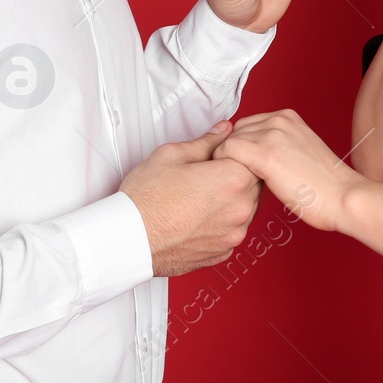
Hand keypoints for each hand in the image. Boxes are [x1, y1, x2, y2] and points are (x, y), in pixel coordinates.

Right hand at [119, 121, 262, 275]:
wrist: (129, 239)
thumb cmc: (146, 200)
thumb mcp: (173, 155)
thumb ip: (207, 141)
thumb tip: (223, 131)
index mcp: (233, 180)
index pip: (252, 156)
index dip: (233, 152)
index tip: (217, 154)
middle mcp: (240, 209)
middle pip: (253, 182)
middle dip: (235, 175)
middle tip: (204, 175)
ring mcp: (233, 234)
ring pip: (246, 207)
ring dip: (230, 200)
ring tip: (198, 198)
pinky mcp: (223, 252)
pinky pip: (232, 230)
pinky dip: (221, 222)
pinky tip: (198, 217)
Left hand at [211, 109, 366, 233]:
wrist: (342, 197)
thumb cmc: (323, 185)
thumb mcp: (300, 151)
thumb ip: (278, 145)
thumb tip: (251, 154)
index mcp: (287, 117)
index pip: (246, 124)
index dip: (240, 146)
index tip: (241, 166)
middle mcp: (278, 119)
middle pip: (236, 131)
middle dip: (233, 153)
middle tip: (236, 177)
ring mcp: (272, 134)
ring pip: (229, 141)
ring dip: (227, 162)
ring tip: (236, 183)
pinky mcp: (265, 153)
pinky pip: (226, 152)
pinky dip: (223, 167)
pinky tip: (234, 184)